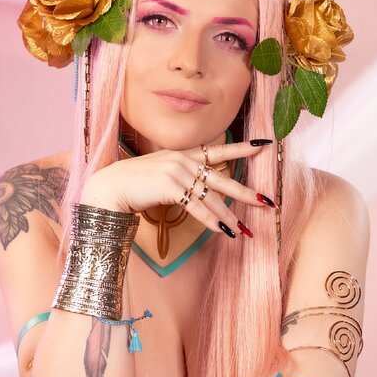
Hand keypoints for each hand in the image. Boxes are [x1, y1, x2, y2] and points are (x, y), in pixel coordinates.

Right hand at [80, 139, 275, 237]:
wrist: (109, 188)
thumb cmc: (134, 185)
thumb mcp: (162, 174)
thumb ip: (181, 176)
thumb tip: (199, 189)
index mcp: (183, 154)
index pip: (219, 149)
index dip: (242, 147)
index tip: (264, 144)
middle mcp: (183, 160)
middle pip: (223, 177)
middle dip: (246, 192)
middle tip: (267, 201)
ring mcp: (177, 172)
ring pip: (212, 197)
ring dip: (229, 216)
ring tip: (245, 230)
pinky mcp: (170, 187)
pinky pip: (197, 207)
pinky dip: (211, 221)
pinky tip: (222, 232)